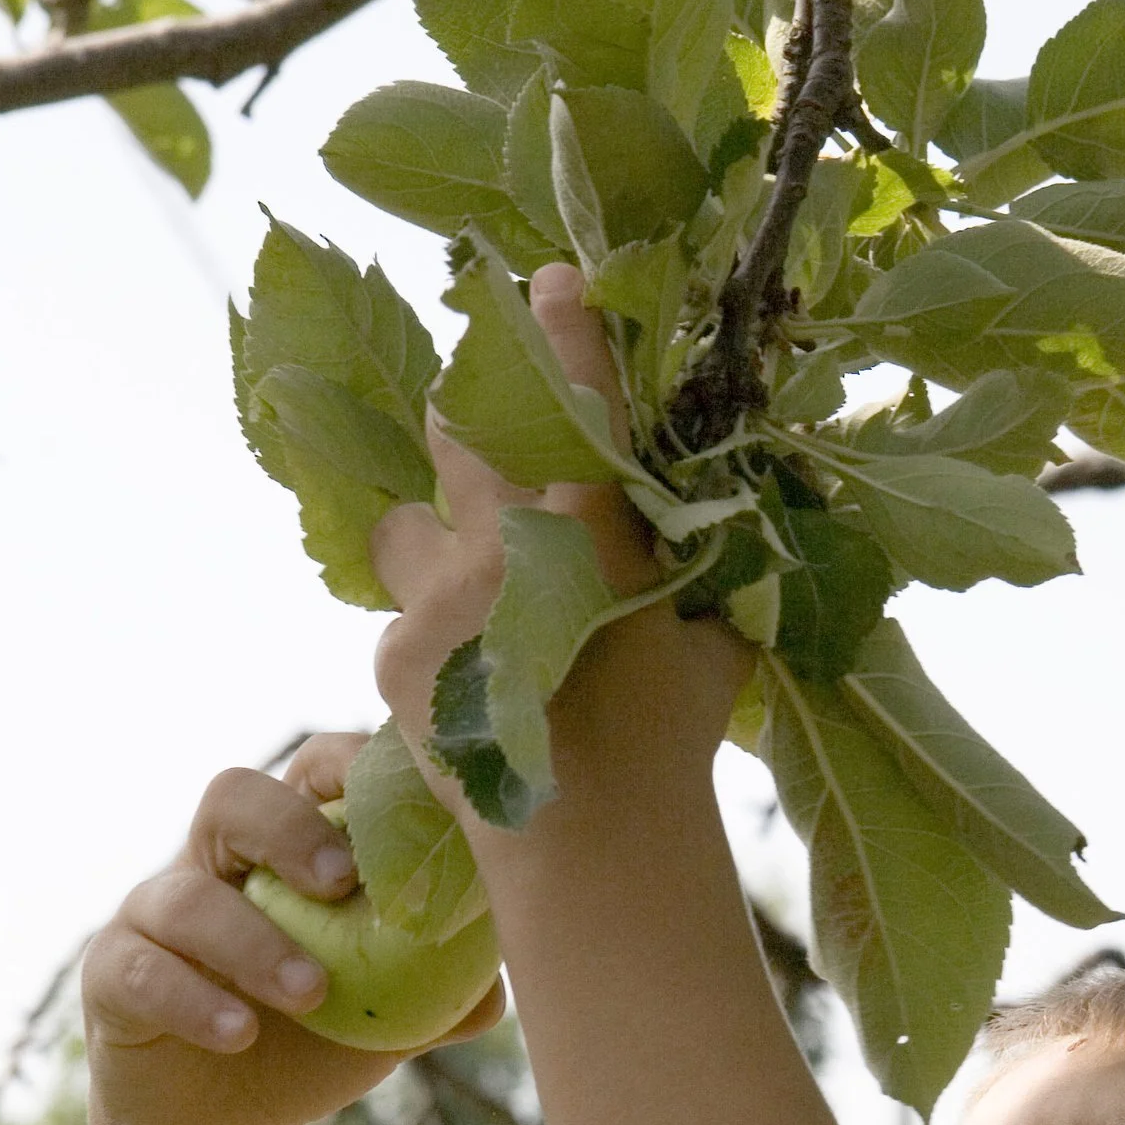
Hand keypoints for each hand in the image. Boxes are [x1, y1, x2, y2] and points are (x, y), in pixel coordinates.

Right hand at [83, 734, 504, 1124]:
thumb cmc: (316, 1043)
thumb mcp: (393, 1017)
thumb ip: (448, 990)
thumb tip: (505, 979)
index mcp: (289, 849)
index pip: (312, 771)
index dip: (351, 766)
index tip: (405, 797)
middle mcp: (216, 863)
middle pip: (233, 797)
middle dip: (290, 829)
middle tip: (345, 883)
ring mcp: (154, 915)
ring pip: (186, 896)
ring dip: (253, 942)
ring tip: (312, 995)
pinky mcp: (113, 976)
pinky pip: (140, 971)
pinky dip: (192, 1000)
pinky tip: (239, 1035)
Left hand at [367, 264, 745, 780]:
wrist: (593, 846)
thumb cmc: (672, 742)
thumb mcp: (712, 639)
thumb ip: (708, 568)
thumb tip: (729, 519)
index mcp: (592, 526)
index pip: (575, 397)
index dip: (564, 326)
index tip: (551, 278)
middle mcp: (502, 545)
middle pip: (456, 427)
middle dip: (467, 407)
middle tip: (484, 407)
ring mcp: (438, 599)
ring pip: (402, 519)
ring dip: (427, 530)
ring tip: (461, 566)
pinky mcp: (394, 653)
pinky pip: (399, 609)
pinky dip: (431, 624)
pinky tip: (469, 665)